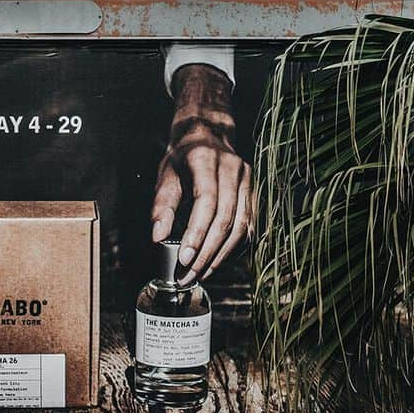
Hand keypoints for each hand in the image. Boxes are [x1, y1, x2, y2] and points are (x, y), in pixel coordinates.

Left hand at [151, 64, 250, 284]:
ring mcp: (249, 181)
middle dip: (207, 252)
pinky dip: (234, 249)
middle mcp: (233, 169)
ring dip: (221, 256)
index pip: (206, 202)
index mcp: (207, 161)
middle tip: (189, 275)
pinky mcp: (255, 194)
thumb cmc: (182, 159)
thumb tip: (158, 237)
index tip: (184, 259)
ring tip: (201, 273)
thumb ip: (162, 206)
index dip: (197, 233)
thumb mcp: (165, 176)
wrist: (209, 136)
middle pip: (225, 219)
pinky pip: (249, 227)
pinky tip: (217, 262)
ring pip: (242, 227)